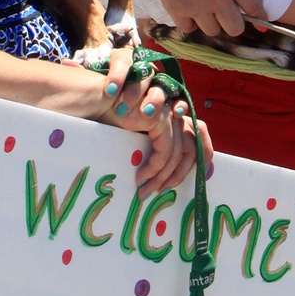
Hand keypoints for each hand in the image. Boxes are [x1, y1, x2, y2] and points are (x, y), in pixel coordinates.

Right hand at [102, 79, 211, 193]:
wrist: (97, 103)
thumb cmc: (114, 121)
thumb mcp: (139, 139)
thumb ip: (154, 149)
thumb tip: (165, 180)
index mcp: (175, 119)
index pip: (197, 144)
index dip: (191, 166)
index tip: (172, 185)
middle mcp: (176, 116)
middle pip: (191, 150)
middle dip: (176, 176)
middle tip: (158, 192)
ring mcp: (170, 115)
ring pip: (177, 153)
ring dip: (161, 176)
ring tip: (144, 190)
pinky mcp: (160, 118)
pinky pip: (165, 150)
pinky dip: (154, 167)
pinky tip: (140, 176)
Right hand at [138, 0, 268, 37]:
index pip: (254, 7)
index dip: (260, 16)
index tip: (261, 21)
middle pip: (235, 28)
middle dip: (234, 22)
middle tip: (227, 11)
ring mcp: (197, 7)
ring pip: (213, 31)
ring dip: (212, 23)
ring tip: (207, 9)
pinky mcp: (177, 10)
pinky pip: (189, 29)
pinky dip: (190, 23)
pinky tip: (189, 10)